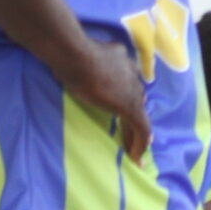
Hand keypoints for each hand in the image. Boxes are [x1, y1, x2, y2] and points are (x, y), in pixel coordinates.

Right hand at [56, 38, 152, 160]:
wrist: (75, 53)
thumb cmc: (70, 51)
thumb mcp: (81, 54)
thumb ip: (88, 59)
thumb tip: (75, 58)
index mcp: (121, 61)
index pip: (127, 83)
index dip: (126, 97)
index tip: (123, 109)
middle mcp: (131, 75)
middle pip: (136, 100)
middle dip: (134, 118)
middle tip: (133, 135)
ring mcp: (132, 91)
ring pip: (140, 117)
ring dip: (137, 136)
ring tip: (135, 153)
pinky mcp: (129, 106)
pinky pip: (140, 128)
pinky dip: (139, 143)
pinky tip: (136, 158)